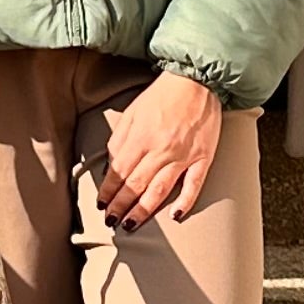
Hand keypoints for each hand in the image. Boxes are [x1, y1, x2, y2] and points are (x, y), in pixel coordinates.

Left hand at [97, 69, 224, 229]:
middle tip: (111, 221)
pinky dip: (185, 201)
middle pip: (135, 185)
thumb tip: (110, 166)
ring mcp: (183, 155)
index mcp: (140, 137)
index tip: (101, 204)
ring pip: (159, 190)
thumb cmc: (162, 95)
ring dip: (143, 210)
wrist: (196, 80)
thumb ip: (119, 140)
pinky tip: (175, 215)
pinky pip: (194, 184)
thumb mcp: (131, 112)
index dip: (108, 191)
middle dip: (120, 206)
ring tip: (131, 224)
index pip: (118, 172)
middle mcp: (159, 150)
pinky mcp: (203, 157)